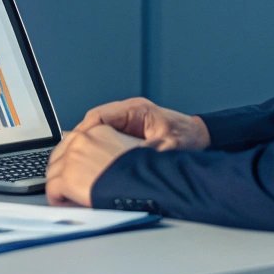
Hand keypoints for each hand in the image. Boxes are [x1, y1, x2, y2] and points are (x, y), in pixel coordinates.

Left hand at [45, 125, 142, 206]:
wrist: (147, 185)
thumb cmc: (144, 174)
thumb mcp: (130, 151)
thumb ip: (111, 151)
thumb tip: (100, 163)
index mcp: (98, 130)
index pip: (74, 142)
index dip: (74, 161)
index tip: (77, 172)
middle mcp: (83, 139)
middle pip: (59, 156)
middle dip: (64, 172)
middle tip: (71, 188)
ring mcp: (72, 157)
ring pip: (53, 172)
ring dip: (60, 186)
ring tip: (71, 198)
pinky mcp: (67, 177)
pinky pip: (52, 189)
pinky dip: (58, 199)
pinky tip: (68, 204)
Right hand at [71, 97, 209, 150]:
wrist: (201, 136)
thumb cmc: (188, 137)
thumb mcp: (169, 146)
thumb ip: (149, 151)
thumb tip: (130, 162)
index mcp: (135, 109)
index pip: (100, 115)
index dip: (85, 131)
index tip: (76, 145)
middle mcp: (128, 113)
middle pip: (94, 123)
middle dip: (81, 140)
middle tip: (72, 157)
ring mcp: (127, 122)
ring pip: (97, 131)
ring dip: (89, 146)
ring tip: (80, 163)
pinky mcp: (128, 133)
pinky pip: (106, 139)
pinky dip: (98, 150)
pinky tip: (96, 164)